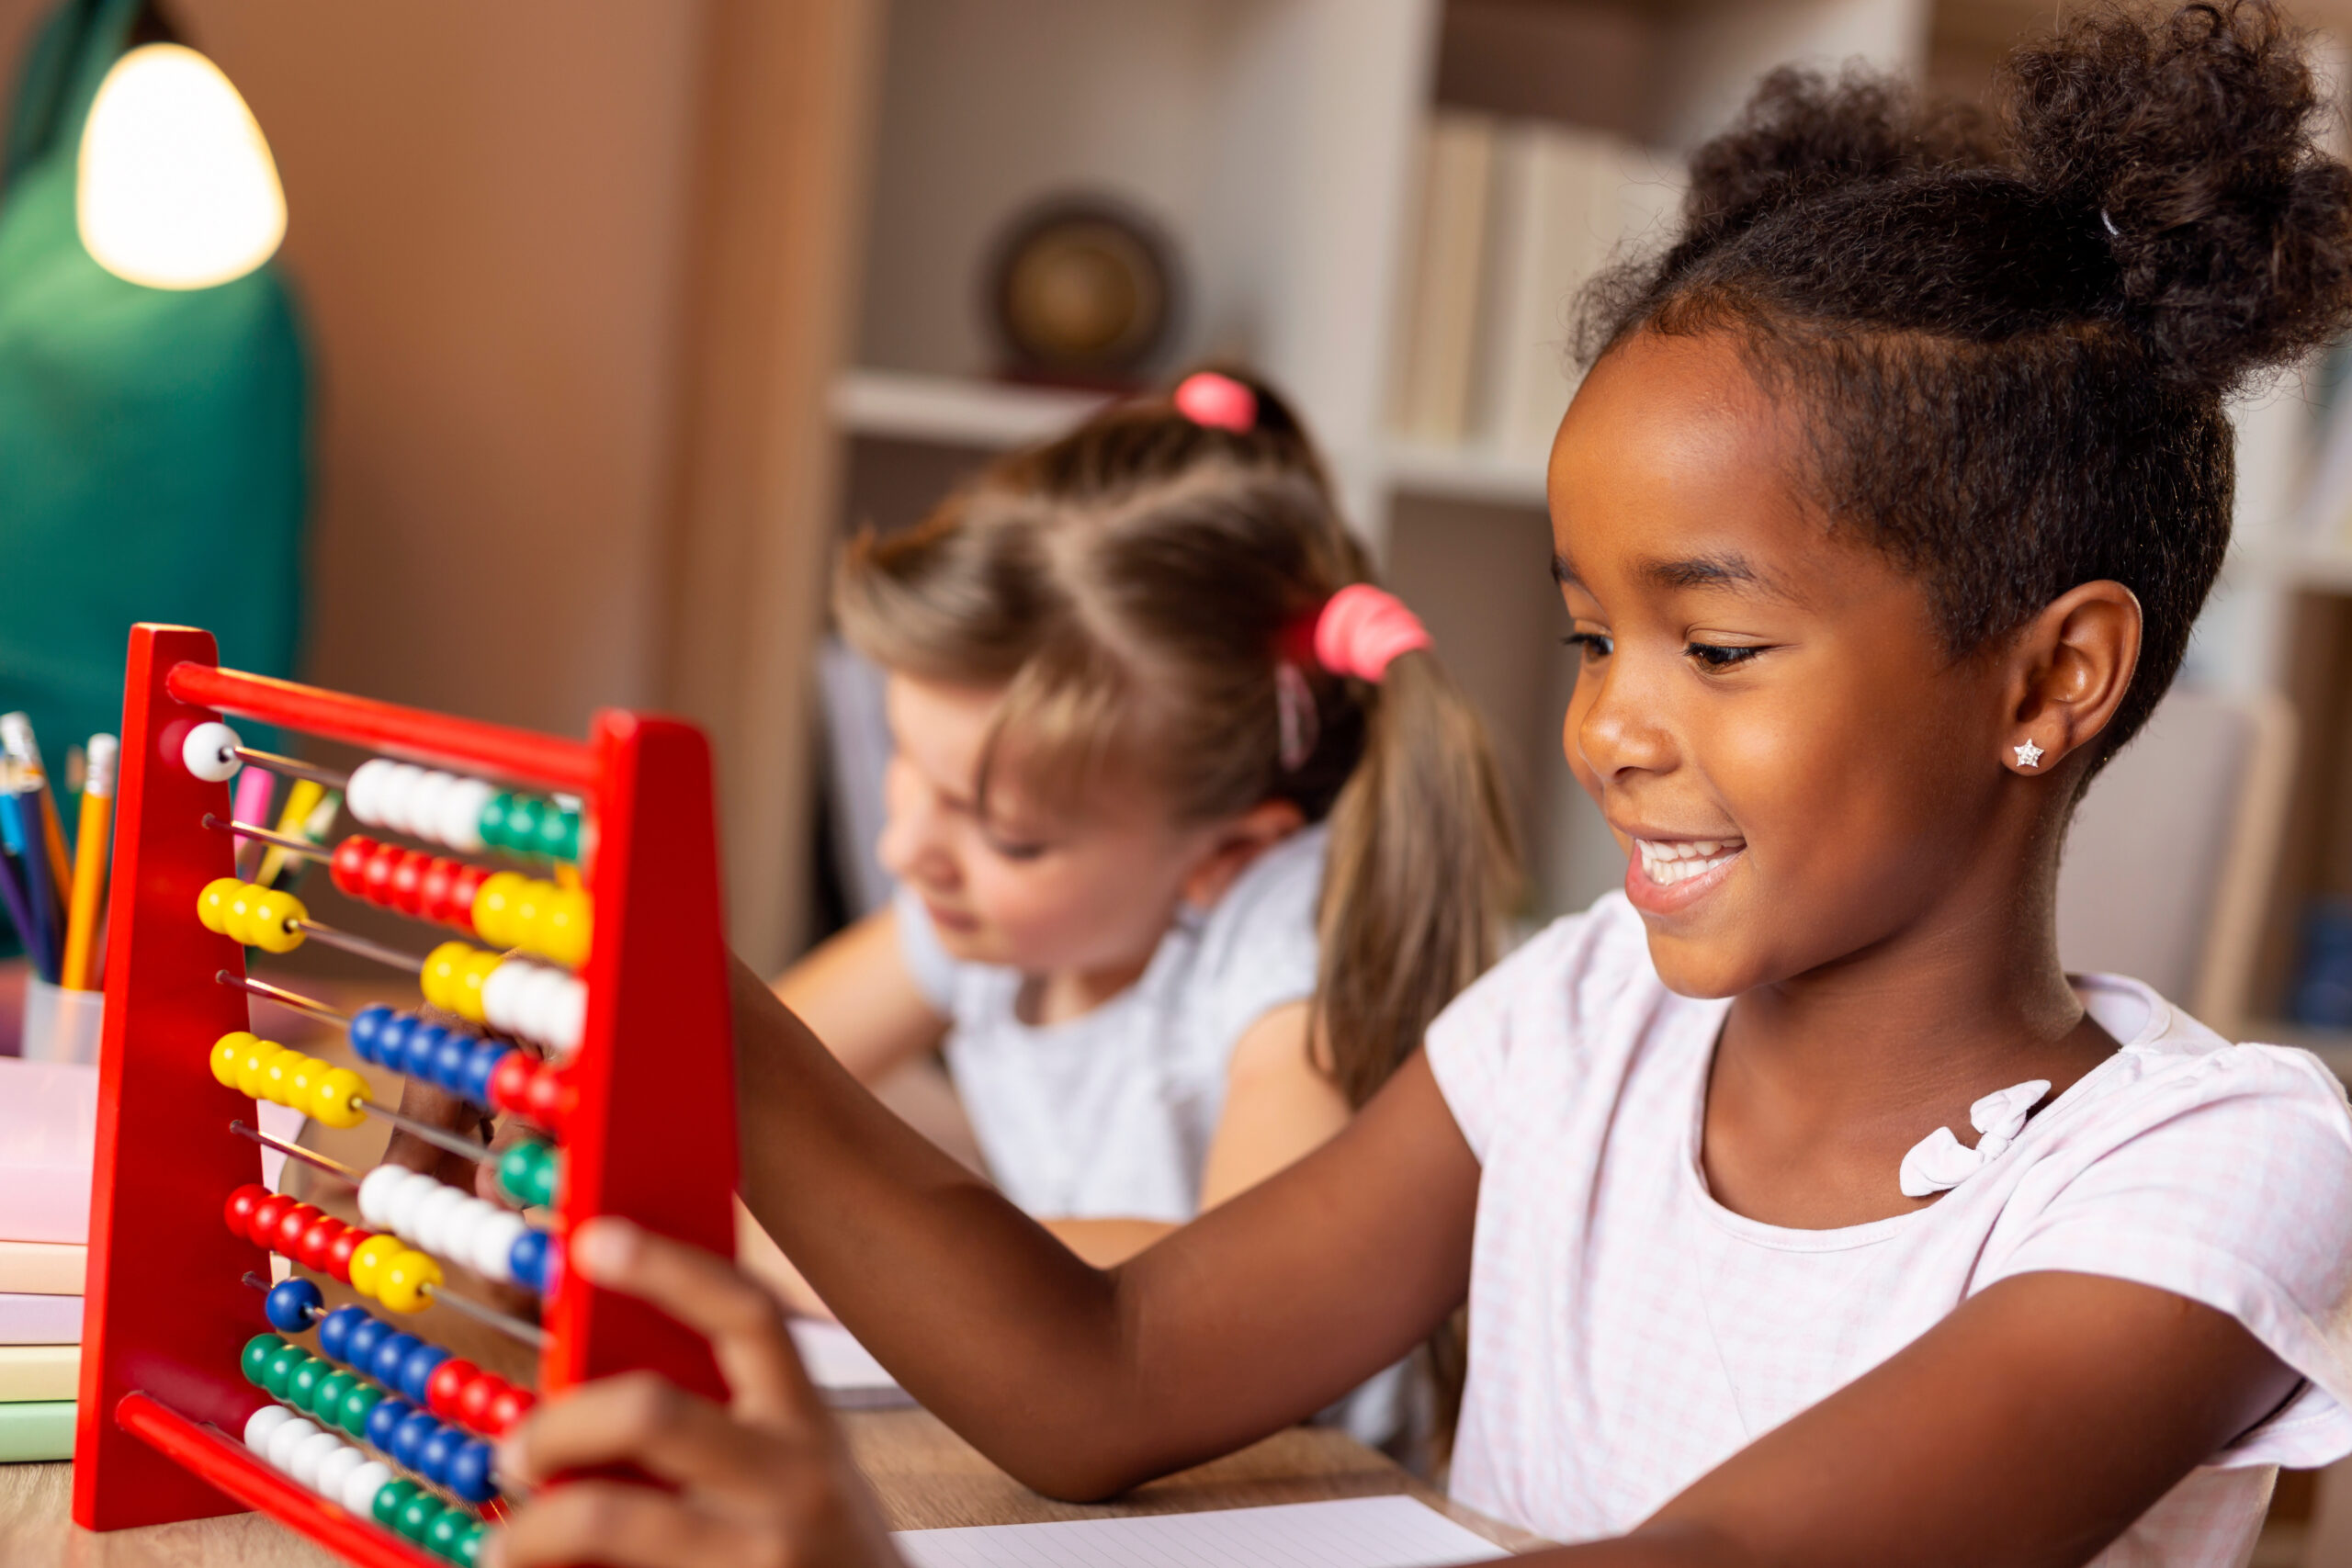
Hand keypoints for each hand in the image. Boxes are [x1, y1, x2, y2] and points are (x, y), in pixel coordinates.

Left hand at [485, 1217, 902, 1567]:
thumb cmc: (822, 1548)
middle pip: (652, 1410)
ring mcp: (756, 1557)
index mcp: (809, 1424)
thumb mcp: (799, 1468)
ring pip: (606, 1517)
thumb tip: (598, 1372)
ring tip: (507, 1547)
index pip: (747, 1314)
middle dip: (560, 1423)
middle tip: (514, 1451)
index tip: (594, 1237)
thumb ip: (727, 1420)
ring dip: (531, 1529)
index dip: (670, 1265)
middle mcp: (790, 1482)